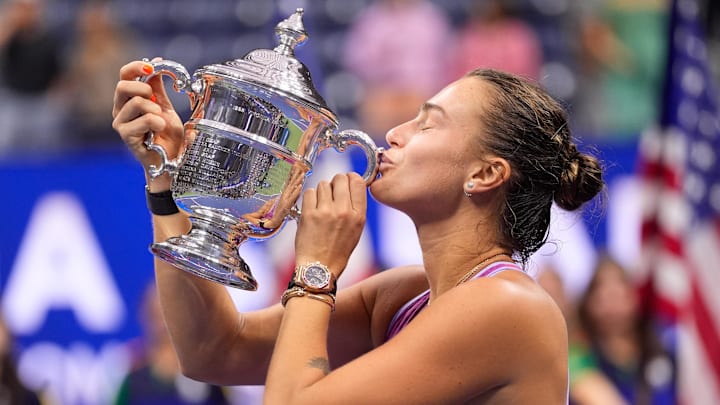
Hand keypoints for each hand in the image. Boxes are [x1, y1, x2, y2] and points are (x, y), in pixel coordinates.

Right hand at [111, 60, 183, 186]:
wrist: (171, 159)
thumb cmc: (166, 135)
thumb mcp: (165, 106)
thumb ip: (158, 88)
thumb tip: (157, 62)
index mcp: (128, 99)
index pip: (124, 75)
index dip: (136, 67)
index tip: (151, 67)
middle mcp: (120, 109)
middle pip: (122, 86)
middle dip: (144, 89)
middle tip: (156, 102)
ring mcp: (121, 123)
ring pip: (136, 102)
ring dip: (155, 110)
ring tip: (160, 122)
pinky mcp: (126, 136)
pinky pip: (143, 120)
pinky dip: (157, 122)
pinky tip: (158, 131)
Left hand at [294, 173, 366, 277]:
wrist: (319, 268)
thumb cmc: (337, 251)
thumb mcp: (356, 230)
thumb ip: (355, 208)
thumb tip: (348, 185)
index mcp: (359, 216)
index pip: (357, 182)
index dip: (350, 178)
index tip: (345, 181)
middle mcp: (344, 211)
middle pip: (340, 178)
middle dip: (335, 182)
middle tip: (331, 193)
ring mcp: (326, 212)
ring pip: (323, 184)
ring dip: (321, 191)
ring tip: (320, 205)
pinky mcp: (309, 214)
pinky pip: (309, 192)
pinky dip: (310, 198)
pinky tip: (311, 209)